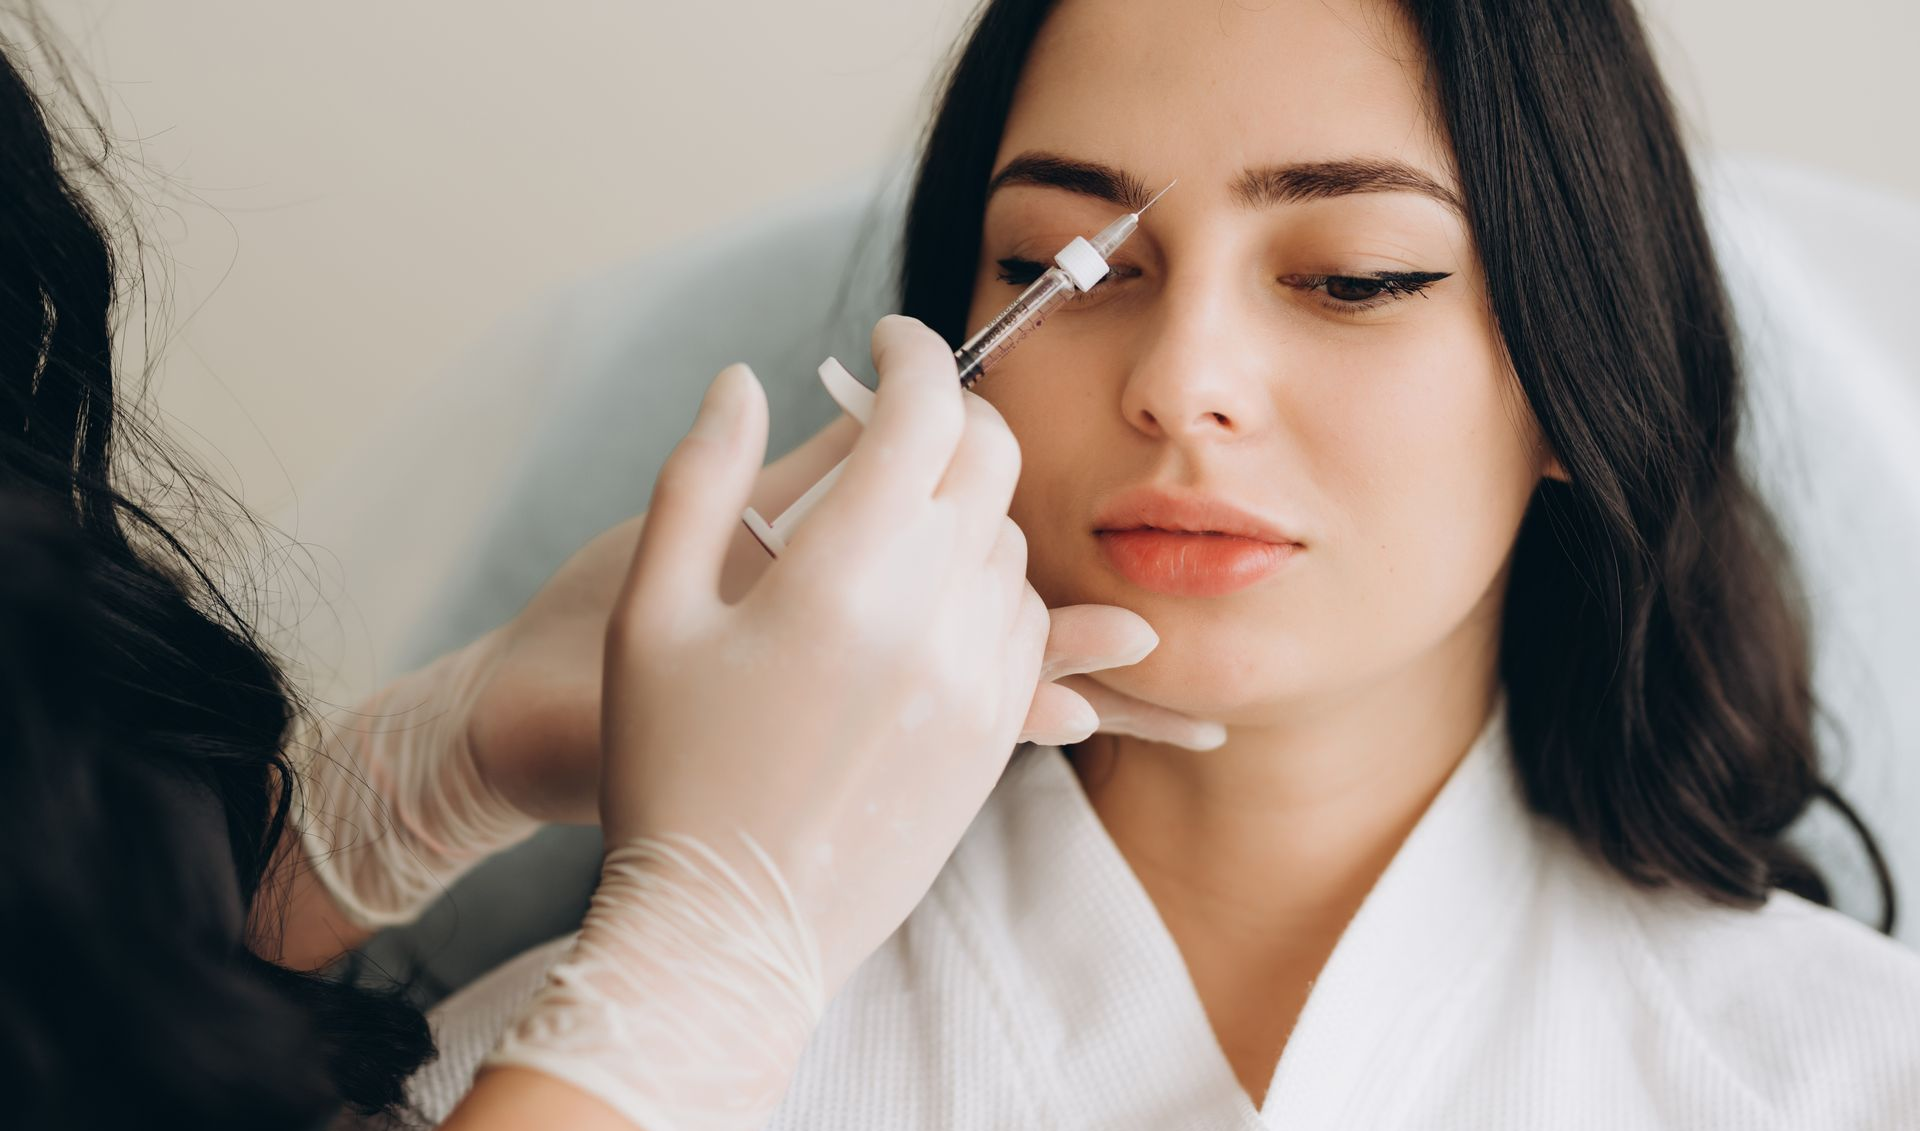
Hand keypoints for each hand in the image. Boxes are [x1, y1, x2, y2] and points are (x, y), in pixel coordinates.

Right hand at [464, 403, 1220, 827]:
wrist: (728, 929)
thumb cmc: (668, 769)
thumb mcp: (654, 609)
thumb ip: (698, 474)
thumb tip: (742, 377)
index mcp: (842, 571)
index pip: (922, 410)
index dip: (912, 350)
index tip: (889, 333)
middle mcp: (932, 615)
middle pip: (987, 459)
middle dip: (949, 413)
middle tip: (898, 415)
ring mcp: (978, 680)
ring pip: (1009, 538)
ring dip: (963, 500)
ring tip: (890, 520)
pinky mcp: (995, 735)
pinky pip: (1021, 619)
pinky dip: (984, 581)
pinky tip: (923, 597)